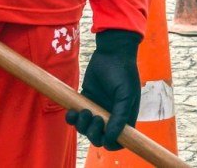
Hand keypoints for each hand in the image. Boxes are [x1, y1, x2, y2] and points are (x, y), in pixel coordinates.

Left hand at [65, 30, 141, 149]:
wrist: (111, 53)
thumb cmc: (123, 73)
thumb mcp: (125, 94)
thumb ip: (119, 117)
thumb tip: (113, 137)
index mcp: (125, 117)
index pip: (119, 140)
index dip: (112, 143)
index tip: (105, 137)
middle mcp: (111, 116)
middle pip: (99, 137)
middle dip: (94, 134)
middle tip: (94, 118)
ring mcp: (97, 109)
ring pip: (86, 129)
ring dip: (82, 126)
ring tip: (82, 112)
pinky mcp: (85, 102)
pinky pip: (75, 118)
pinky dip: (71, 118)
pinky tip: (71, 111)